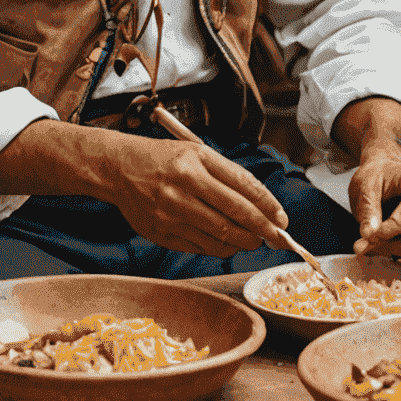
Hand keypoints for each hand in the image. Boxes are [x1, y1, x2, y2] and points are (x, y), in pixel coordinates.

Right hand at [95, 136, 288, 257]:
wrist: (120, 168)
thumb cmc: (163, 159)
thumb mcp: (197, 152)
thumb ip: (228, 175)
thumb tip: (260, 203)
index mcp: (195, 162)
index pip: (242, 186)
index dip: (267, 205)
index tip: (281, 218)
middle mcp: (183, 186)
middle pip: (234, 215)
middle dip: (261, 229)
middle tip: (275, 236)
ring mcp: (171, 212)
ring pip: (219, 236)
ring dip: (243, 242)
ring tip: (253, 240)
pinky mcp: (162, 233)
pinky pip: (200, 247)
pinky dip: (220, 248)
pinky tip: (227, 243)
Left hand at [349, 150, 400, 257]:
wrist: (384, 177)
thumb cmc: (377, 178)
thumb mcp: (366, 187)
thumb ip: (368, 210)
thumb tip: (369, 234)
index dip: (389, 229)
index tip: (370, 236)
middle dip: (393, 244)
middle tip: (369, 241)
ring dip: (396, 249)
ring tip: (375, 239)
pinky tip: (388, 240)